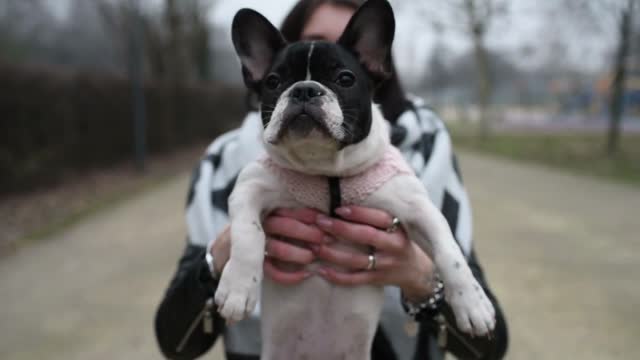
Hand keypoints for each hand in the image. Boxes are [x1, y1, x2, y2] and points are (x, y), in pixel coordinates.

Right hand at [209, 208, 326, 284]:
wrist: (228, 252)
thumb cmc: (264, 230)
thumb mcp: (275, 213)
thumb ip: (293, 211)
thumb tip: (324, 211)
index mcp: (262, 210)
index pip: (281, 208)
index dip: (302, 213)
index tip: (321, 218)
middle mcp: (256, 225)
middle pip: (278, 225)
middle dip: (304, 232)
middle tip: (324, 239)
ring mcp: (253, 246)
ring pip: (274, 247)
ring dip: (296, 253)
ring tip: (312, 256)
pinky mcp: (252, 266)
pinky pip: (270, 271)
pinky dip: (288, 275)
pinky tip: (304, 275)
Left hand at [313, 206, 436, 300]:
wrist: (418, 270)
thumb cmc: (399, 240)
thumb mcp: (397, 225)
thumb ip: (376, 215)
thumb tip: (343, 200)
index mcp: (398, 228)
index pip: (379, 218)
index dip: (358, 213)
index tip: (338, 208)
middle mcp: (394, 246)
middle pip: (366, 236)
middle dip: (341, 229)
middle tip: (320, 222)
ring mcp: (386, 265)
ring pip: (357, 260)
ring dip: (333, 253)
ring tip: (314, 245)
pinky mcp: (378, 280)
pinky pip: (356, 279)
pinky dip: (337, 277)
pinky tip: (321, 270)